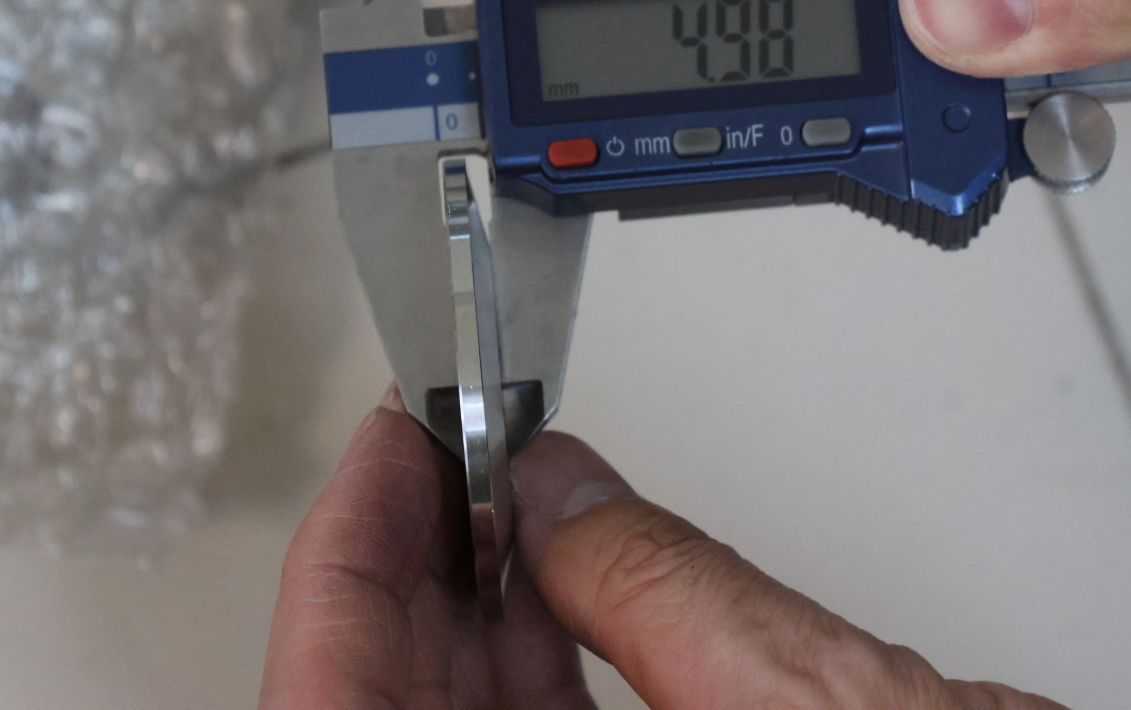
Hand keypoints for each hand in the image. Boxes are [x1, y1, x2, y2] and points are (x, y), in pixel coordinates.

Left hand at [260, 389, 1066, 708]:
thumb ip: (656, 584)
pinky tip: (542, 573)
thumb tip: (561, 486)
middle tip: (438, 444)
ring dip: (469, 591)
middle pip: (391, 696)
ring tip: (485, 482)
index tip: (386, 447)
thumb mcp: (795, 698)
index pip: (335, 698)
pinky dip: (530, 646)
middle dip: (418, 554)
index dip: (351, 553)